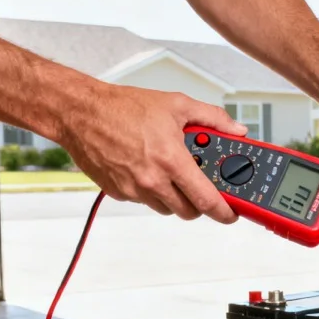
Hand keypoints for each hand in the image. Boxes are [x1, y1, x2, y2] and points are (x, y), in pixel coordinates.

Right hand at [57, 81, 246, 221]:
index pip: (206, 200)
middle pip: (188, 211)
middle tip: (200, 186)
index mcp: (171, 160)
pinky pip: (144, 201)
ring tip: (171, 172)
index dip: (224, 211)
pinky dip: (152, 192)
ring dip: (175, 198)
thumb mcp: (177, 104)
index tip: (231, 213)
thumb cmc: (124, 107)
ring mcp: (133, 189)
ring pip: (166, 208)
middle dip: (199, 202)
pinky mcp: (118, 192)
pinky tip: (148, 169)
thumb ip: (213, 119)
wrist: (82, 113)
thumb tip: (236, 130)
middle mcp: (152, 180)